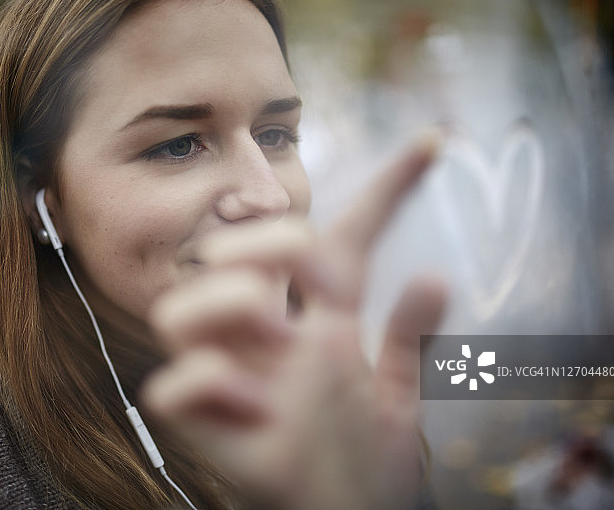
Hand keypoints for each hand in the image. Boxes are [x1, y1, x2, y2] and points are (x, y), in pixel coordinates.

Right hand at [144, 132, 446, 509]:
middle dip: (265, 240)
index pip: (345, 240)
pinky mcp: (211, 430)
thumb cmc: (365, 469)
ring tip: (280, 337)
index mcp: (317, 325)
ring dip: (226, 301)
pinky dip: (210, 385)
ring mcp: (234, 380)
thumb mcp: (396, 398)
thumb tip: (437, 276)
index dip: (389, 192)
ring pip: (177, 310)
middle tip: (309, 269)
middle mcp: (267, 342)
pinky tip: (262, 411)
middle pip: (227, 254)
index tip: (435, 144)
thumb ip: (409, 340)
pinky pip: (177, 390)